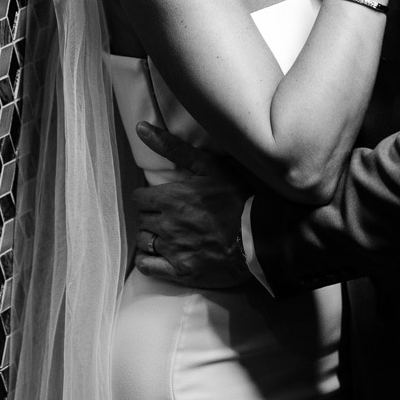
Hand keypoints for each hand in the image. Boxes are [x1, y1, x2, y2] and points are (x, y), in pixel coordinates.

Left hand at [132, 122, 251, 288]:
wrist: (260, 237)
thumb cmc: (236, 198)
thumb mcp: (208, 166)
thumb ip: (172, 147)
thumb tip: (140, 127)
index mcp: (170, 198)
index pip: (139, 198)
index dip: (148, 197)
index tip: (159, 199)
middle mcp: (167, 224)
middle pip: (141, 219)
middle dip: (150, 216)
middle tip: (167, 216)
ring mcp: (173, 249)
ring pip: (144, 241)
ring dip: (150, 236)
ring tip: (166, 234)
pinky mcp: (181, 271)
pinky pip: (148, 267)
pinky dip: (147, 260)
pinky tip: (157, 254)